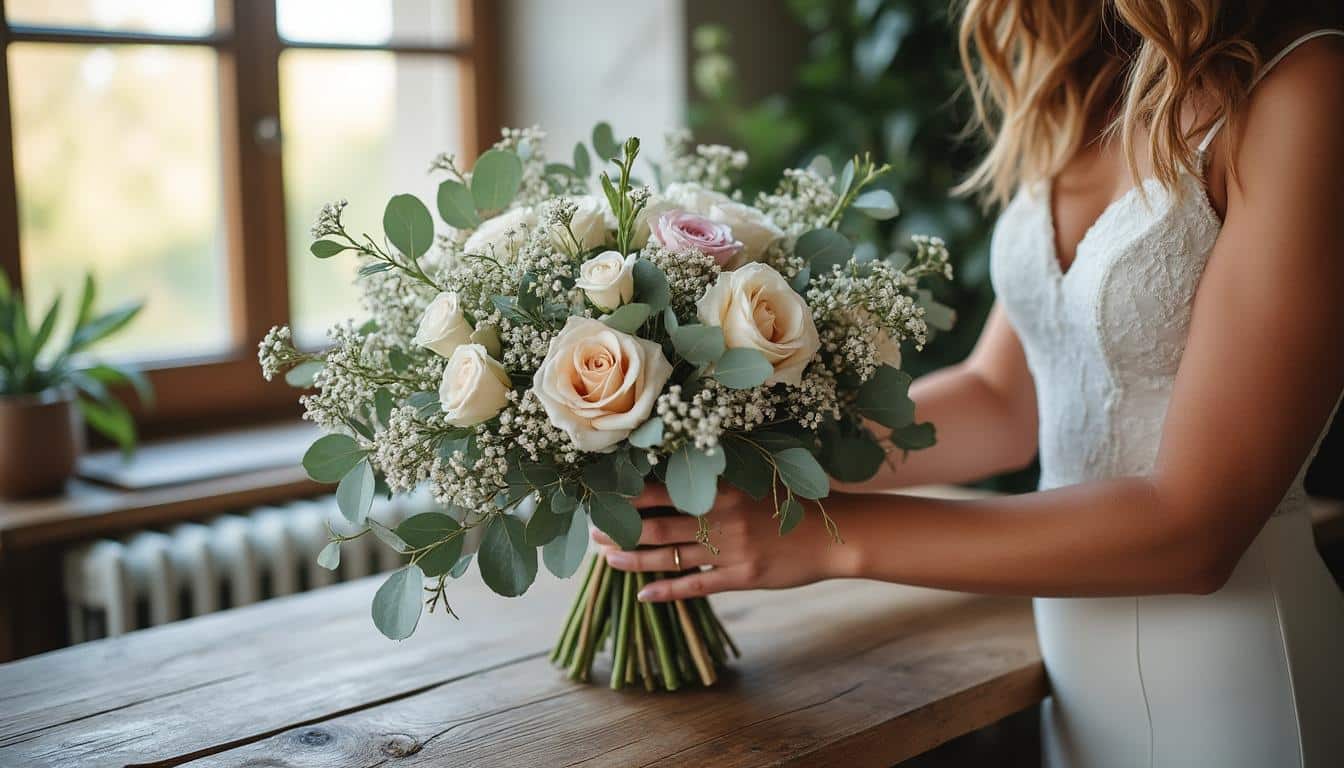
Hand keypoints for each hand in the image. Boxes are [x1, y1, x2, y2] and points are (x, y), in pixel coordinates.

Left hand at [591, 483, 855, 601]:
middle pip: (655, 525)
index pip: (661, 489)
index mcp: (721, 487)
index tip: (601, 495)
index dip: (627, 495)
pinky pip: (695, 586)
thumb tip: (675, 467)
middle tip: (593, 531)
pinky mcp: (741, 577)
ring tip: (607, 559)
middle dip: (620, 530)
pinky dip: (666, 590)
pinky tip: (643, 594)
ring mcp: (730, 550)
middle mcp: (720, 518)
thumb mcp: (755, 477)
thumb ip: (717, 476)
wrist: (835, 533)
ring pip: (669, 557)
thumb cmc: (792, 499)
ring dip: (633, 559)